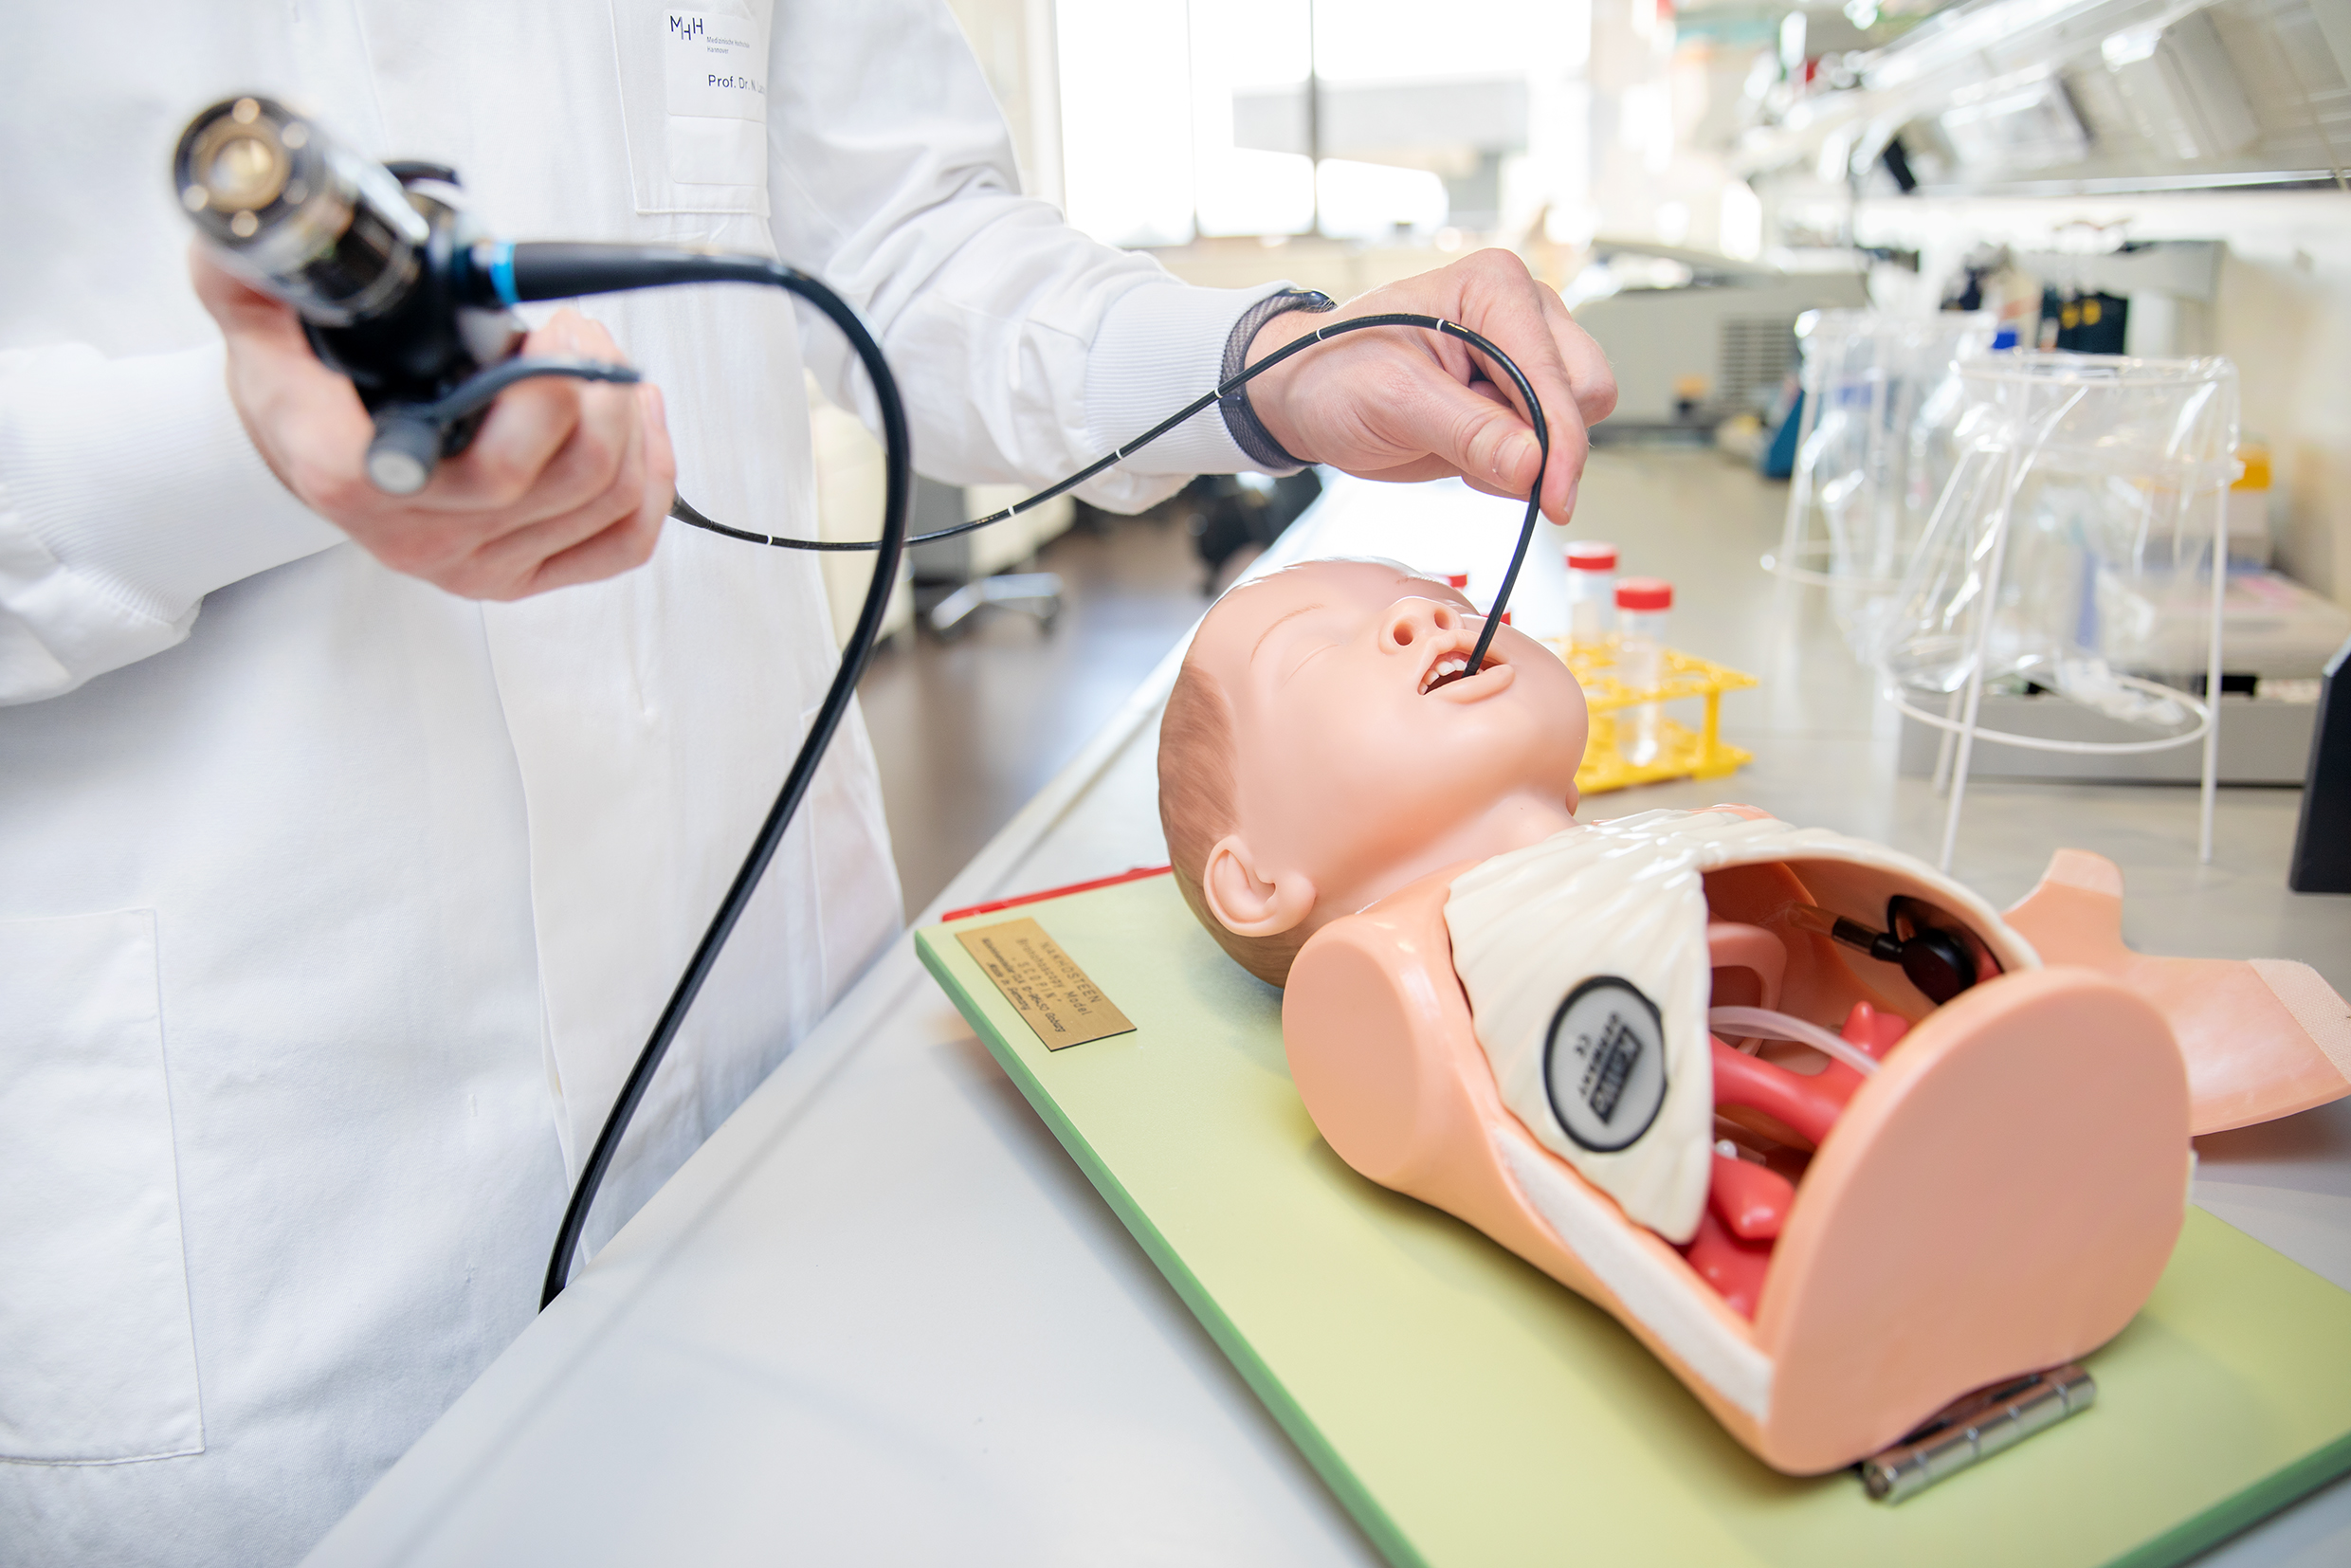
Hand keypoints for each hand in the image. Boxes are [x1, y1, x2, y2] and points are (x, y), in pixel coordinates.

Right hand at [192, 248, 676, 599]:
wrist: (303, 447)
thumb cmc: (303, 381)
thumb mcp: (254, 311)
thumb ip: (252, 264)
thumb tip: (266, 215)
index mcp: (349, 472)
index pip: (445, 463)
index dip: (523, 401)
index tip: (537, 333)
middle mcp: (417, 531)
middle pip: (553, 474)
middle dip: (590, 381)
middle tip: (573, 329)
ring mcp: (474, 561)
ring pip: (600, 496)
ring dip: (623, 412)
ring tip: (596, 356)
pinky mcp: (524, 573)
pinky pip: (623, 541)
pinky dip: (651, 474)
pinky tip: (637, 418)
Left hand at [1239, 249, 1615, 523]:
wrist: (1307, 394)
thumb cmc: (1333, 375)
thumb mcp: (1393, 402)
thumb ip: (1469, 433)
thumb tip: (1535, 466)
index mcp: (1494, 288)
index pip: (1558, 373)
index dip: (1561, 441)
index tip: (1553, 496)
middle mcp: (1522, 309)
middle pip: (1587, 390)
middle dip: (1545, 441)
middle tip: (1475, 459)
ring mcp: (1527, 349)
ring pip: (1577, 417)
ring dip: (1529, 452)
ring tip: (1458, 444)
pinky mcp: (1518, 390)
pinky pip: (1550, 439)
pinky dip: (1517, 460)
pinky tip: (1467, 449)